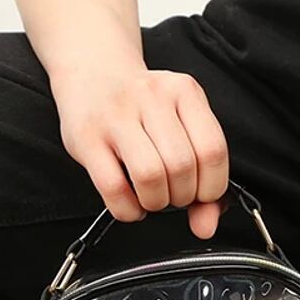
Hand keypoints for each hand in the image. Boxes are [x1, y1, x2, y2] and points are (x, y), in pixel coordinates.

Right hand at [51, 61, 229, 237]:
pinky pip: (114, 188)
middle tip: (172, 194)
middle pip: (182, 166)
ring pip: (150, 176)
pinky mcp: (87, 137)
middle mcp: (151, 97)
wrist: (92, 74)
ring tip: (151, 197)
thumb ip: (202, 176)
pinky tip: (130, 203)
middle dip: (181, 197)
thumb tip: (206, 226)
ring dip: (156, 202)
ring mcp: (116, 115)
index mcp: (184, 92)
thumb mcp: (181, 128)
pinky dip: (127, 209)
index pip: (212, 150)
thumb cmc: (142, 109)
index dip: (211, 187)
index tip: (200, 194)